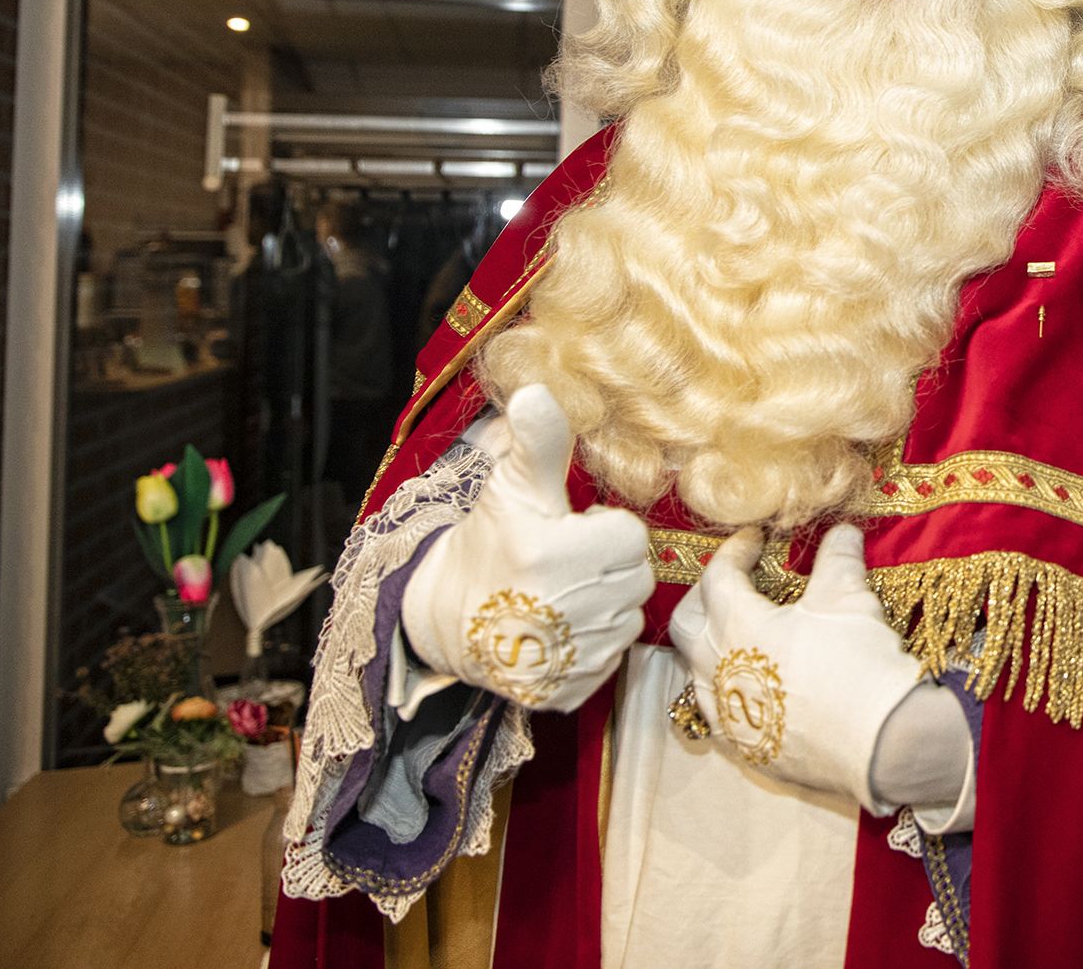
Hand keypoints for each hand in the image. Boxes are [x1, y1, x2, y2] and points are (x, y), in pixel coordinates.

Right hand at [400, 385, 650, 711]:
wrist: (446, 619)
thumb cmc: (490, 543)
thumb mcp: (513, 487)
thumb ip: (540, 442)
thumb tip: (538, 389)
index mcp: (552, 556)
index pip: (629, 537)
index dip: (600, 530)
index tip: (566, 534)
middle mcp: (564, 612)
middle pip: (636, 579)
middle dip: (606, 567)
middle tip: (562, 564)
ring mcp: (566, 659)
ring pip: (629, 620)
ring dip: (604, 607)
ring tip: (559, 599)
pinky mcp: (566, 693)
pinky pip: (611, 660)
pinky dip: (591, 648)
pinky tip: (559, 635)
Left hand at [667, 523, 926, 806]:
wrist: (881, 741)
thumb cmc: (857, 660)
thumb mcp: (848, 597)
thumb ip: (837, 559)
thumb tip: (842, 530)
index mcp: (735, 625)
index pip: (717, 577)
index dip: (734, 551)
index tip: (754, 539)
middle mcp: (716, 670)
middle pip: (686, 623)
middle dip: (704, 596)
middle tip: (734, 582)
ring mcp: (726, 715)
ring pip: (695, 672)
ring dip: (711, 646)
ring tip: (741, 634)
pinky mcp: (744, 748)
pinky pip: (718, 712)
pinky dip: (728, 690)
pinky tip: (755, 686)